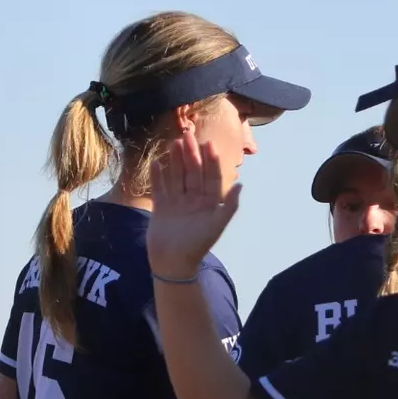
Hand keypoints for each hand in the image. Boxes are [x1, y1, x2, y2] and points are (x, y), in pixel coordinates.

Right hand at [148, 120, 240, 280]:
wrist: (172, 263)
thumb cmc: (197, 245)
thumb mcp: (216, 225)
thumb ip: (229, 206)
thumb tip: (241, 185)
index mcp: (209, 203)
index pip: (211, 177)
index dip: (211, 160)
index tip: (208, 144)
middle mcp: (193, 200)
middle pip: (193, 172)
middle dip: (191, 154)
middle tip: (187, 135)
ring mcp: (176, 202)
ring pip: (177, 176)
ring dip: (176, 160)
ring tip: (174, 143)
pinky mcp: (161, 207)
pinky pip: (159, 188)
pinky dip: (158, 176)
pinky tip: (156, 162)